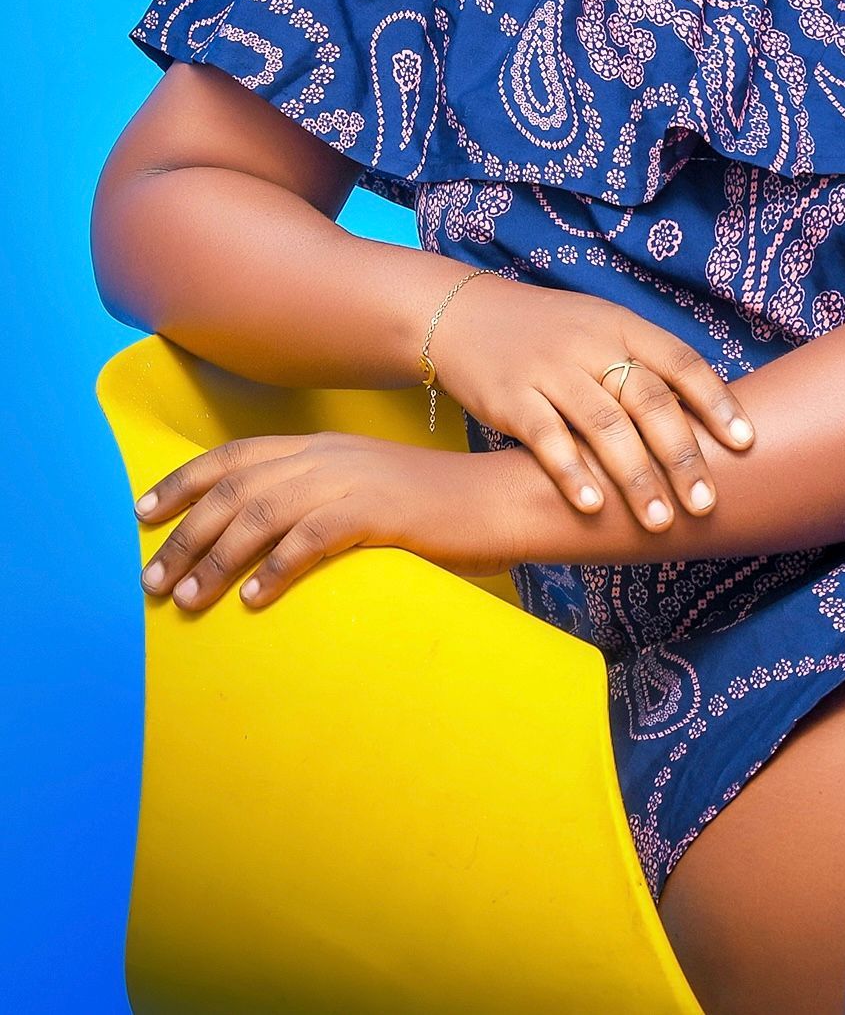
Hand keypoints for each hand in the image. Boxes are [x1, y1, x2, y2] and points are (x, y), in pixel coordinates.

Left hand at [132, 431, 503, 611]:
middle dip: (184, 534)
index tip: (142, 514)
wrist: (499, 501)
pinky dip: (274, 569)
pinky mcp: (378, 511)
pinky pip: (311, 538)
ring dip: (215, 559)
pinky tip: (251, 599)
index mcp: (321, 446)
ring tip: (187, 600)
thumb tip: (261, 546)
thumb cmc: (433, 511)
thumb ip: (317, 506)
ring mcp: (353, 479)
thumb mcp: (365, 494)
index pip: (234, 456)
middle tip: (152, 581)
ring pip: (262, 514)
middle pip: (236, 489)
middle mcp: (328, 455)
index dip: (182, 482)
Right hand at [428, 279, 754, 533]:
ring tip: (658, 522)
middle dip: (681, 456)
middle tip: (705, 503)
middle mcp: (591, 343)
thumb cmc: (548, 333)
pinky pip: (546, 438)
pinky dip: (573, 473)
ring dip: (635, 478)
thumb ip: (643, 365)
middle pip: (647, 401)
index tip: (745, 443)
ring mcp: (549, 368)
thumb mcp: (600, 329)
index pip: (681, 361)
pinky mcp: (510, 395)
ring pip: (603, 425)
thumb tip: (705, 418)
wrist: (464, 313)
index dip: (715, 401)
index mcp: (622, 326)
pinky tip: (594, 507)